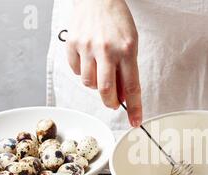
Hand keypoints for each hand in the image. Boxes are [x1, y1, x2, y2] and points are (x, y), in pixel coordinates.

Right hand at [67, 0, 141, 126]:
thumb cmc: (117, 20)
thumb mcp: (131, 44)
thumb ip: (127, 70)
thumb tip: (123, 96)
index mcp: (127, 50)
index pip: (132, 87)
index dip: (134, 108)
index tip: (135, 121)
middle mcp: (106, 50)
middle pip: (106, 91)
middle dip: (111, 102)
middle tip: (114, 102)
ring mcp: (87, 47)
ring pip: (89, 84)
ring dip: (96, 85)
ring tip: (101, 71)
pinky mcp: (72, 44)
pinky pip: (77, 71)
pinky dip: (84, 72)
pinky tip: (89, 60)